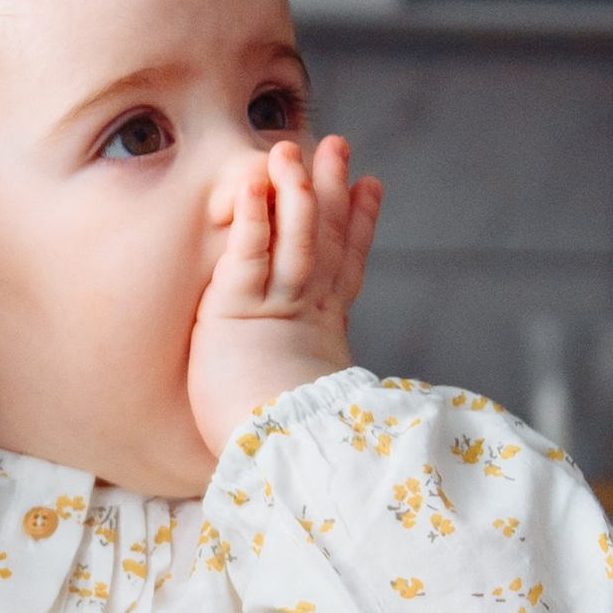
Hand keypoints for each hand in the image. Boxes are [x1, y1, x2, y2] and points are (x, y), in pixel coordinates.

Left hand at [186, 134, 382, 455]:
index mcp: (320, 339)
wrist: (285, 465)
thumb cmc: (282, 454)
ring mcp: (275, 311)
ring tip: (292, 147)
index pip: (343, 270)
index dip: (358, 226)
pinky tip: (255, 181)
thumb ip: (302, 388)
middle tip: (340, 146)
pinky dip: (254, 216)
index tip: (372, 188)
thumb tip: (314, 411)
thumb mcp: (294, 409)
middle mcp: (303, 317)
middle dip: (332, 191)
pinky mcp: (240, 312)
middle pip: (323, 241)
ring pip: (292, 237)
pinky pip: (250, 253)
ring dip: (293, 189)